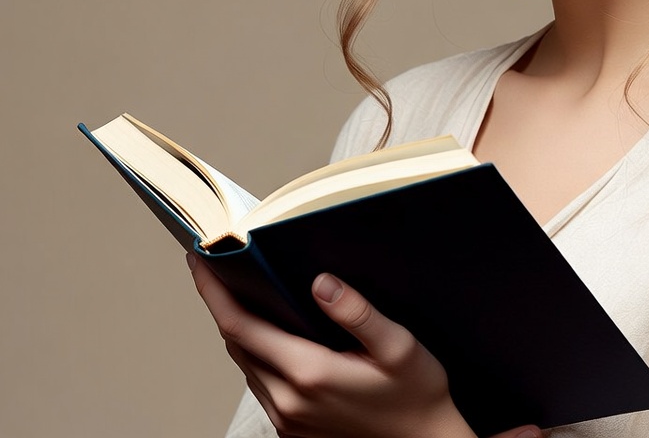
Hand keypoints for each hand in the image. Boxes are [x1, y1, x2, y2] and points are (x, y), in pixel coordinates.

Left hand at [187, 255, 541, 437]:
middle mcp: (288, 400)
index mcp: (309, 373)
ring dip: (238, 328)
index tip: (200, 259)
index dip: (213, 291)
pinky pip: (260, 385)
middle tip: (218, 263)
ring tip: (241, 291)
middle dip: (222, 302)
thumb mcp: (399, 346)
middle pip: (236, 343)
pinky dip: (255, 353)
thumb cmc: (417, 394)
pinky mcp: (293, 431)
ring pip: (245, 365)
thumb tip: (320, 282)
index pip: (241, 326)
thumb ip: (357, 313)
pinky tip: (272, 333)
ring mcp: (288, 420)